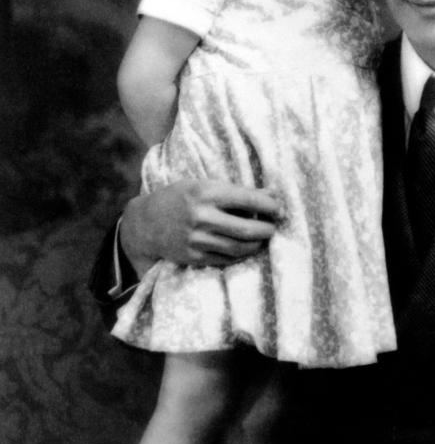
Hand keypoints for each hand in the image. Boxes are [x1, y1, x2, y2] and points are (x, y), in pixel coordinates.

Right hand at [120, 179, 280, 275]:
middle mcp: (201, 217)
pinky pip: (227, 259)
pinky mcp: (194, 257)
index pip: (247, 199)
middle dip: (268, 230)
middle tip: (274, 227)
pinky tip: (246, 247)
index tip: (280, 207)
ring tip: (263, 237)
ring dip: (257, 244)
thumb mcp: (204, 185)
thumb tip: (271, 195)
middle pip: (247, 229)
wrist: (145, 223)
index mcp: (205, 193)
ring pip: (240, 248)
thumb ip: (235, 191)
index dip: (269, 205)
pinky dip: (241, 254)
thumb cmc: (180, 197)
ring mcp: (197, 240)